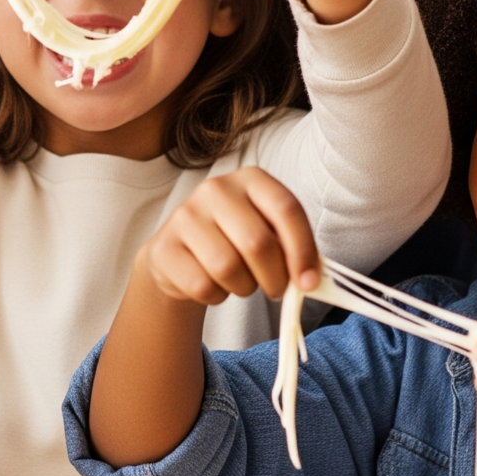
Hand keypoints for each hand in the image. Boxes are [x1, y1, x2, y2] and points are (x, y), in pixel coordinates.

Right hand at [138, 168, 320, 307]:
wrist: (181, 252)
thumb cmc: (236, 241)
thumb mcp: (267, 231)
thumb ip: (292, 247)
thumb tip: (311, 280)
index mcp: (250, 179)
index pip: (285, 208)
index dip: (303, 249)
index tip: (309, 283)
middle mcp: (216, 188)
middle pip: (258, 243)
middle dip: (275, 278)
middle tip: (276, 288)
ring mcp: (185, 215)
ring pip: (229, 268)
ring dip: (244, 288)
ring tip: (241, 281)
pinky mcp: (164, 247)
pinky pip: (202, 286)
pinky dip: (216, 296)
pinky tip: (213, 284)